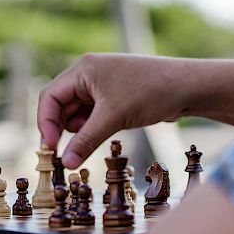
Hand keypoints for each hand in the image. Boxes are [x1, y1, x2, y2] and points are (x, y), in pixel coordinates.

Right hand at [37, 53, 189, 167]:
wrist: (188, 88)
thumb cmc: (151, 92)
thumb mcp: (114, 118)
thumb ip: (85, 140)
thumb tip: (65, 163)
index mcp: (83, 70)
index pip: (50, 96)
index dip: (45, 123)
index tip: (51, 148)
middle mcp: (88, 75)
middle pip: (60, 105)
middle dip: (61, 129)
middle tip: (65, 154)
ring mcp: (100, 86)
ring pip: (75, 113)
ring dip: (78, 130)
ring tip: (92, 139)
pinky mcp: (112, 97)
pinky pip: (91, 115)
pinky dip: (91, 128)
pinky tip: (102, 133)